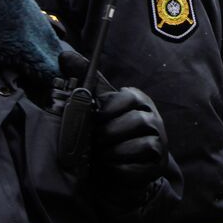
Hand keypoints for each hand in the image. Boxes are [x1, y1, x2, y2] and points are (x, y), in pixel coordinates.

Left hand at [57, 51, 168, 204]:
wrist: (133, 161)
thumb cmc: (115, 127)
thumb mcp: (102, 103)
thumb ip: (87, 80)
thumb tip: (64, 55)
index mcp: (139, 99)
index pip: (127, 98)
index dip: (109, 109)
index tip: (96, 118)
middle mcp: (152, 118)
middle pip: (135, 121)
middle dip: (109, 133)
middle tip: (95, 140)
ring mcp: (158, 141)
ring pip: (138, 144)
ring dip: (112, 151)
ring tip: (100, 154)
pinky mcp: (155, 164)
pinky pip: (136, 166)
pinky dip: (118, 168)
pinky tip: (109, 166)